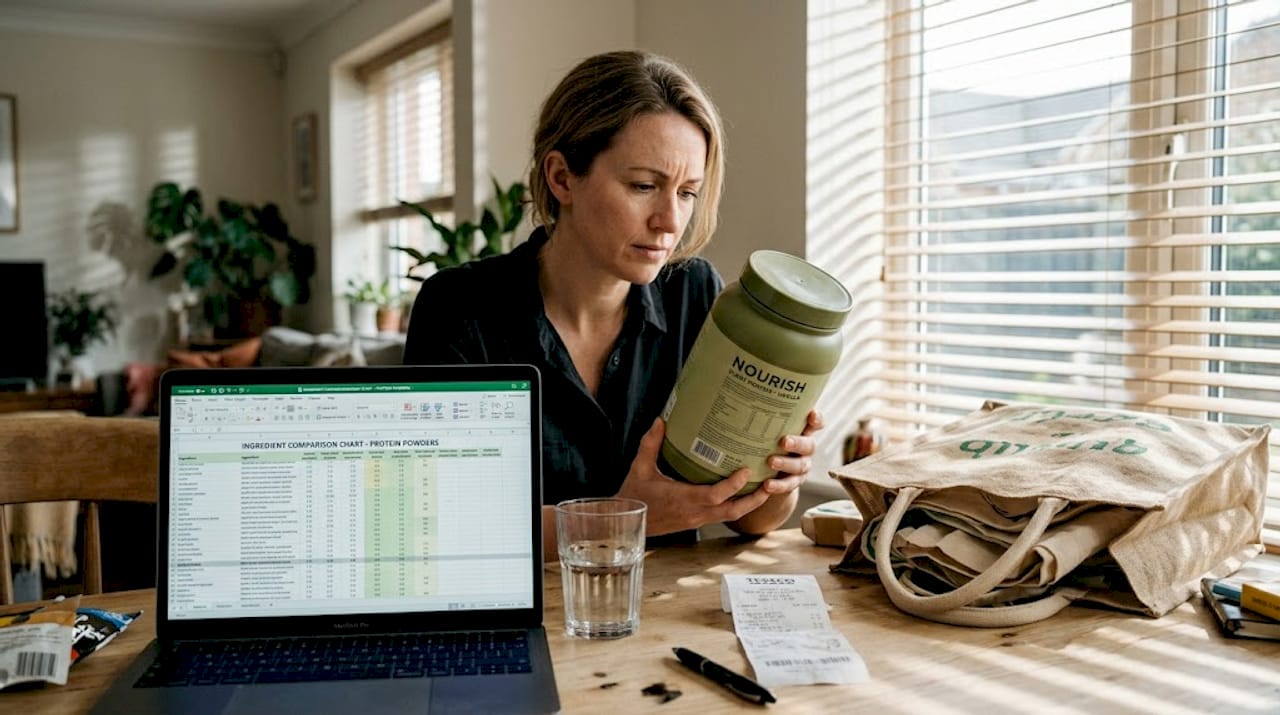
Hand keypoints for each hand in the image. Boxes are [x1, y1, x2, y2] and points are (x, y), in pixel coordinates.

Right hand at [615, 418, 771, 535]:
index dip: (733, 484)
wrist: (629, 523)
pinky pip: (723, 515)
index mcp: (683, 499)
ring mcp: (697, 519)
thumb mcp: (639, 468)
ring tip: (765, 488)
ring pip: (731, 515)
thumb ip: (650, 444)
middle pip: (733, 510)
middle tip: (770, 481)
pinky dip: (737, 505)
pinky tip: (744, 493)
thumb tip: (660, 420)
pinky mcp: (697, 521)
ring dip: (750, 503)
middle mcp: (694, 512)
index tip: (746, 470)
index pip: (715, 495)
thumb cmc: (635, 496)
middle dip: (754, 499)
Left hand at [727, 409, 823, 534]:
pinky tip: (767, 485)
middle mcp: (805, 449)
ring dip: (785, 463)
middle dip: (797, 442)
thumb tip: (738, 397)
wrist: (764, 472)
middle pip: (809, 445)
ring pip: (800, 465)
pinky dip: (779, 485)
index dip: (816, 419)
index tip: (810, 414)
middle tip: (783, 441)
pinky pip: (789, 485)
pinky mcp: (794, 482)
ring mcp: (801, 466)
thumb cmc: (763, 442)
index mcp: (802, 431)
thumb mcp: (765, 430)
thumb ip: (761, 418)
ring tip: (770, 462)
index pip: (816, 423)